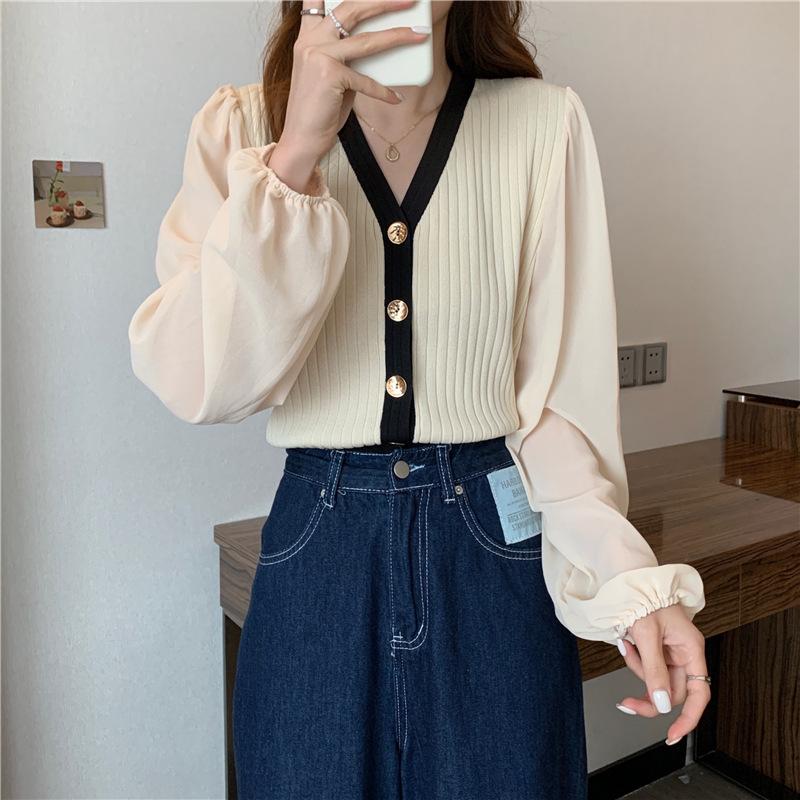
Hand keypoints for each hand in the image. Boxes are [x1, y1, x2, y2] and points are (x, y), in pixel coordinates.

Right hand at [270, 0, 429, 191]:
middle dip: (383, 2)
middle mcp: (311, 41)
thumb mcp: (331, 76)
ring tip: (418, 33)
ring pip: (366, 40)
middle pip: (351, 9)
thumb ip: (347, 57)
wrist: (301, 140)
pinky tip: (395, 97)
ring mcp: (318, 56)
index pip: (317, 2)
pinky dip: (383, 91)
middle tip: (408, 0)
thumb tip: (376, 47)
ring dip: (396, 35)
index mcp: (307, 37)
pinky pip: (366, 80)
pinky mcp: (330, 75)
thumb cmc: (317, 111)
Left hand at [614, 604, 709, 745]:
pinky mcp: (656, 649)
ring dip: (637, 668)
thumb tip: (662, 704)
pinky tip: (626, 642)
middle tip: (626, 703)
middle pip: (672, 691)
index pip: (699, 694)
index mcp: (691, 649)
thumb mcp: (647, 634)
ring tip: (626, 644)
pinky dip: (634, 660)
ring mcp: (670, 652)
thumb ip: (654, 670)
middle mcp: (684, 653)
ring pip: (655, 680)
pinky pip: (646, 666)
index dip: (689, 718)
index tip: (673, 734)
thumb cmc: (645, 597)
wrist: (631, 579)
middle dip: (648, 694)